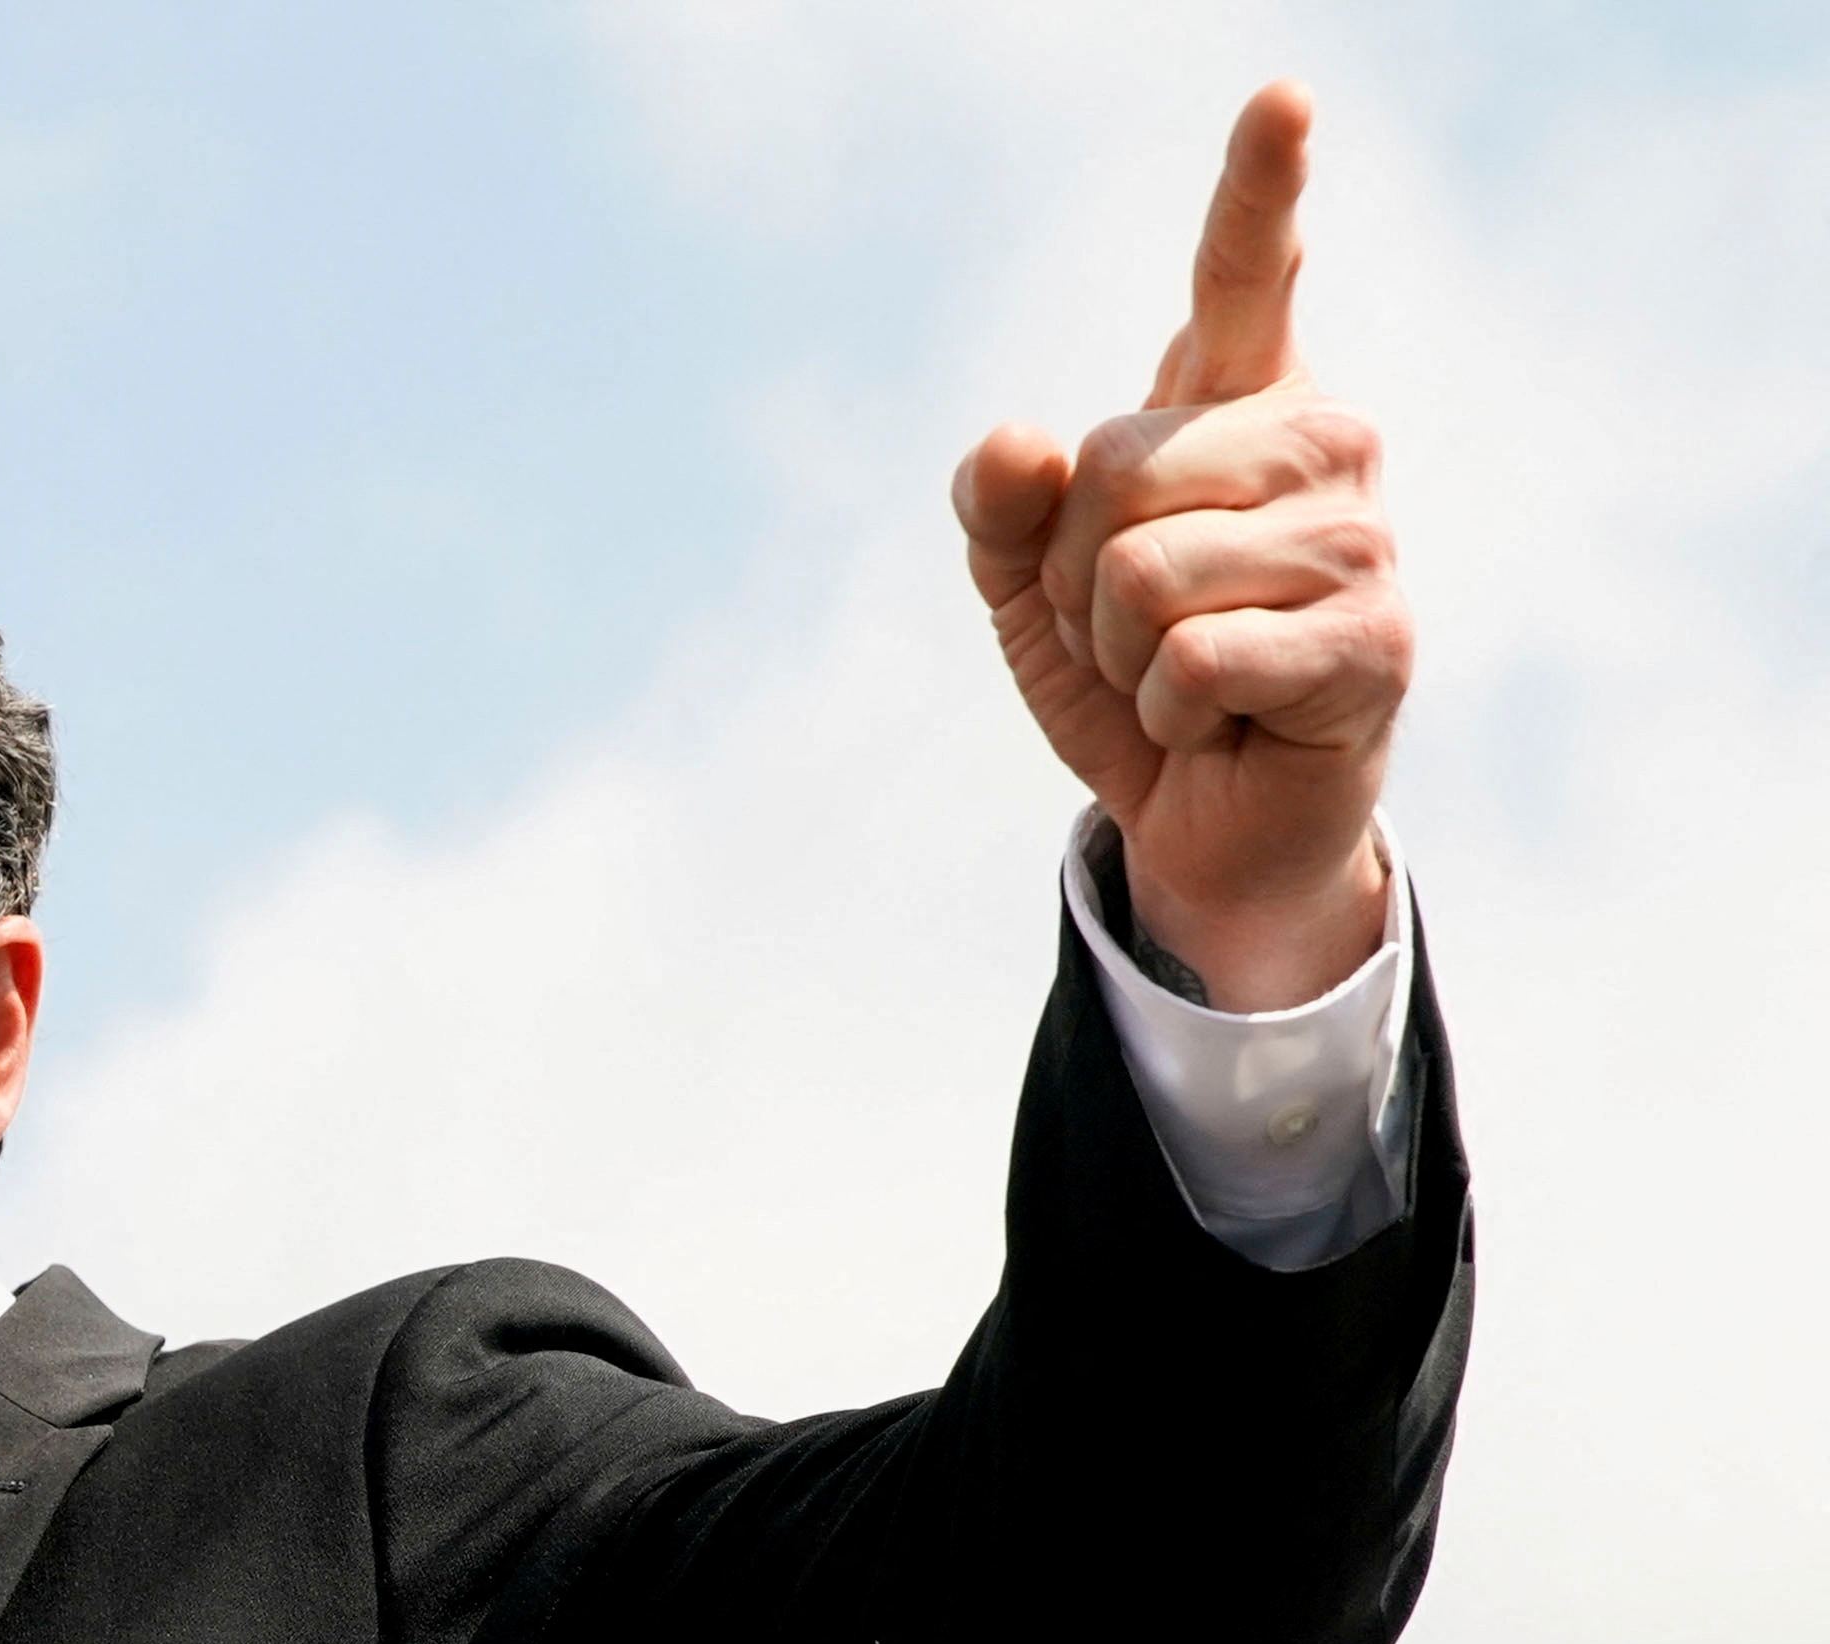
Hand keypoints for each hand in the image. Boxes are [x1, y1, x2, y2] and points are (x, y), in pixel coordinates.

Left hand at [954, 81, 1408, 1012]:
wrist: (1197, 817)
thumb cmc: (1126, 672)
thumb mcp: (1026, 582)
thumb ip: (999, 502)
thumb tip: (1022, 440)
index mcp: (1238, 401)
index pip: (1245, 274)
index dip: (1260, 186)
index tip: (1281, 95)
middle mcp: (1320, 441)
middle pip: (1117, 468)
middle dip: (1076, 574)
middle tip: (1132, 628)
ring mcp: (1362, 536)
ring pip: (1146, 569)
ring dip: (1120, 649)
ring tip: (1180, 672)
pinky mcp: (1374, 639)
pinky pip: (1192, 654)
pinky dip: (1166, 707)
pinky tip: (1220, 719)